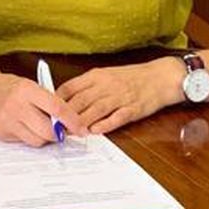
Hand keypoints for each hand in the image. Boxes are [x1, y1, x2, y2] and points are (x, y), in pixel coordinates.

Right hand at [0, 70, 85, 146]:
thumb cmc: (11, 87)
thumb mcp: (30, 86)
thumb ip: (49, 101)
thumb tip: (70, 122)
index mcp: (26, 89)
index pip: (56, 108)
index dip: (72, 121)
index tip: (81, 128)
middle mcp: (16, 106)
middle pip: (48, 130)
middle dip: (60, 134)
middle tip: (64, 131)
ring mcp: (7, 121)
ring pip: (37, 140)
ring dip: (45, 137)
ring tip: (42, 127)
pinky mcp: (1, 133)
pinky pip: (24, 142)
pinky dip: (30, 137)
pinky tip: (27, 127)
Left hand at [58, 59, 182, 134]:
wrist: (160, 77)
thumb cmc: (131, 77)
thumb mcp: (105, 75)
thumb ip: (87, 87)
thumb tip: (64, 99)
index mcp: (96, 76)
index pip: (70, 87)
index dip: (57, 101)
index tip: (48, 112)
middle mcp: (106, 85)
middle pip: (80, 100)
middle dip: (65, 115)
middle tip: (55, 128)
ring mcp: (120, 97)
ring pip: (95, 109)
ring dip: (82, 122)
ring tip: (71, 132)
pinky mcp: (133, 109)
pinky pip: (116, 117)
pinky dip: (104, 124)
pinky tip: (95, 131)